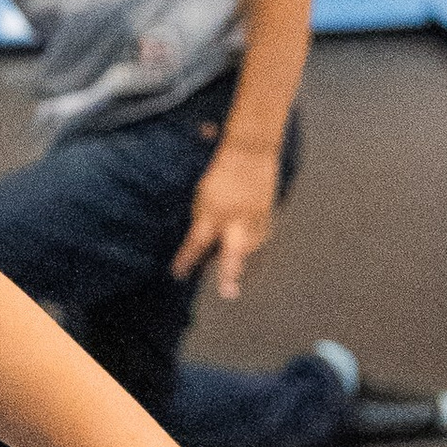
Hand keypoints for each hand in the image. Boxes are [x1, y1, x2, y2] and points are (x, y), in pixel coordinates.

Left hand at [171, 143, 277, 299]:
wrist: (250, 154)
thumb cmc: (220, 177)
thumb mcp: (204, 199)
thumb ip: (204, 224)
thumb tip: (206, 252)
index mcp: (214, 212)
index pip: (198, 242)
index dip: (187, 259)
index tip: (178, 274)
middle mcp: (236, 217)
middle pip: (234, 252)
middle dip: (230, 274)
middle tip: (228, 293)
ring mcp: (256, 219)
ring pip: (247, 250)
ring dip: (236, 263)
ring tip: (227, 271)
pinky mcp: (269, 219)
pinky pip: (257, 242)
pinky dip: (248, 249)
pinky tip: (244, 253)